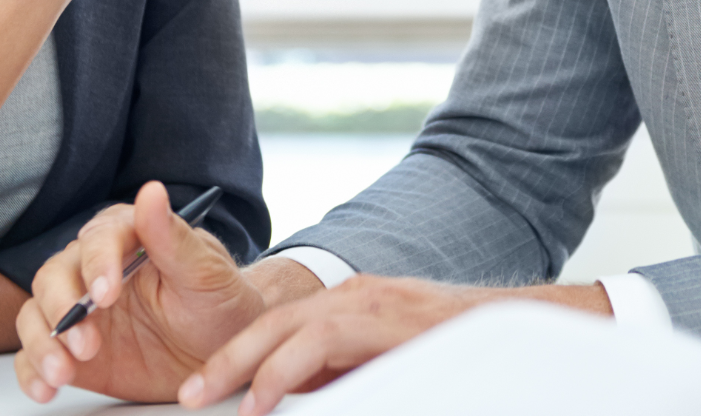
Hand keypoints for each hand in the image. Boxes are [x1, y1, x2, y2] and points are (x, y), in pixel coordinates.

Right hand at [15, 181, 267, 402]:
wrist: (224, 355)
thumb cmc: (219, 304)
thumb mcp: (206, 273)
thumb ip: (173, 237)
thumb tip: (151, 192)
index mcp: (127, 238)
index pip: (97, 240)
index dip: (97, 265)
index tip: (105, 295)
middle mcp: (95, 270)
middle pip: (53, 276)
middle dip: (61, 309)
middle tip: (86, 343)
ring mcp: (81, 312)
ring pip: (36, 315)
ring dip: (42, 343)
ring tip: (62, 373)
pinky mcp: (72, 351)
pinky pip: (36, 356)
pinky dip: (31, 371)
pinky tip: (45, 388)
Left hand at [180, 276, 485, 414]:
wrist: (512, 328)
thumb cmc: (449, 351)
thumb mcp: (383, 368)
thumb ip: (341, 379)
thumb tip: (294, 405)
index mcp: (347, 306)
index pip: (279, 325)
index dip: (237, 356)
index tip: (203, 390)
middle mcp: (351, 295)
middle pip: (271, 321)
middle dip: (225, 360)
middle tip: (188, 396)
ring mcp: (367, 301)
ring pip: (288, 325)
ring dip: (243, 364)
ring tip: (210, 396)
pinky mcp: (383, 316)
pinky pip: (322, 339)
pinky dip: (286, 369)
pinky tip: (266, 397)